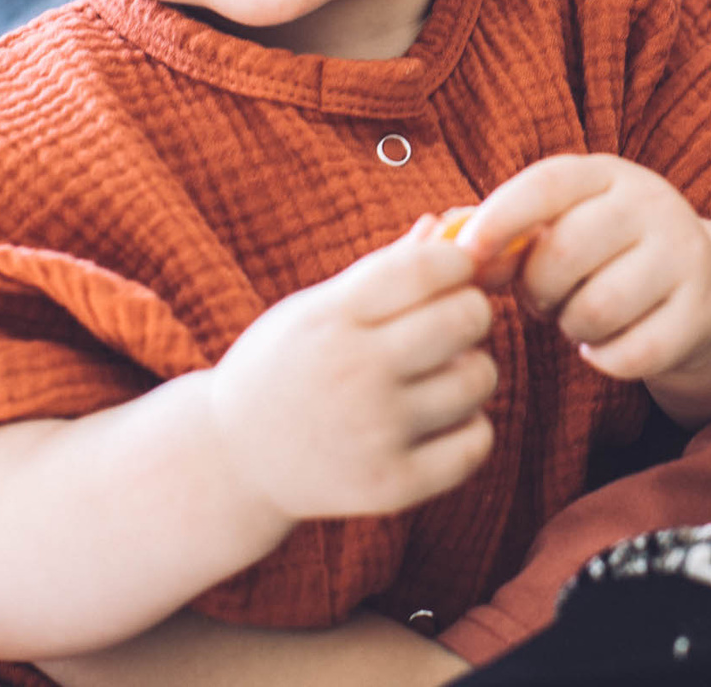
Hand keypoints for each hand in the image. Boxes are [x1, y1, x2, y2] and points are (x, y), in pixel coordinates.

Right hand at [204, 224, 496, 523]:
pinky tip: (438, 422)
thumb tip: (451, 223)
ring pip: (478, 378)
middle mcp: (353, 373)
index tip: (455, 271)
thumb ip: (386, 269)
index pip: (428, 268)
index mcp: (332, 318)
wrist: (232, 461)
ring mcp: (373, 434)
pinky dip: (468, 428)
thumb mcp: (316, 308)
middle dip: (471, 311)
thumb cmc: (285, 366)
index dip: (458, 260)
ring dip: (471, 371)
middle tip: (451, 324)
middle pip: (466, 318)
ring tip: (438, 376)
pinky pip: (476, 443)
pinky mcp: (390, 486)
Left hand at [458, 155, 710, 384]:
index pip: (548, 184)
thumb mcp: (560, 223)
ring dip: (571, 327)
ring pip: (598, 308)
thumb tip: (437, 238)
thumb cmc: (601, 252)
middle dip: (536, 289)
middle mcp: (652, 205)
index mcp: (606, 174)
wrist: (698, 281)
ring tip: (575, 317)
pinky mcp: (701, 311)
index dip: (502, 217)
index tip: (468, 255)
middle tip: (539, 299)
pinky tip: (604, 344)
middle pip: (566, 253)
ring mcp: (684, 256)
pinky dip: (604, 359)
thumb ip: (500, 230)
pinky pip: (632, 353)